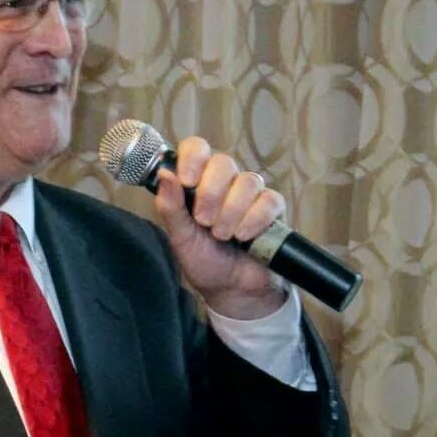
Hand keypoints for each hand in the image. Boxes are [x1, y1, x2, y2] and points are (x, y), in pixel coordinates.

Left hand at [153, 136, 286, 318]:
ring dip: (231, 213)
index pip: (197, 148)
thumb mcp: (180, 237)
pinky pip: (268, 200)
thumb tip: (164, 174)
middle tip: (204, 222)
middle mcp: (224, 182)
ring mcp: (250, 194)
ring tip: (223, 236)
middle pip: (223, 163)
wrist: (232, 289)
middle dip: (210, 194)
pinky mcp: (272, 209)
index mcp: (197, 183)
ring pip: (247, 182)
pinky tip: (245, 237)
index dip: (193, 158)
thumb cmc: (203, 260)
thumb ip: (170, 207)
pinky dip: (254, 220)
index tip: (187, 181)